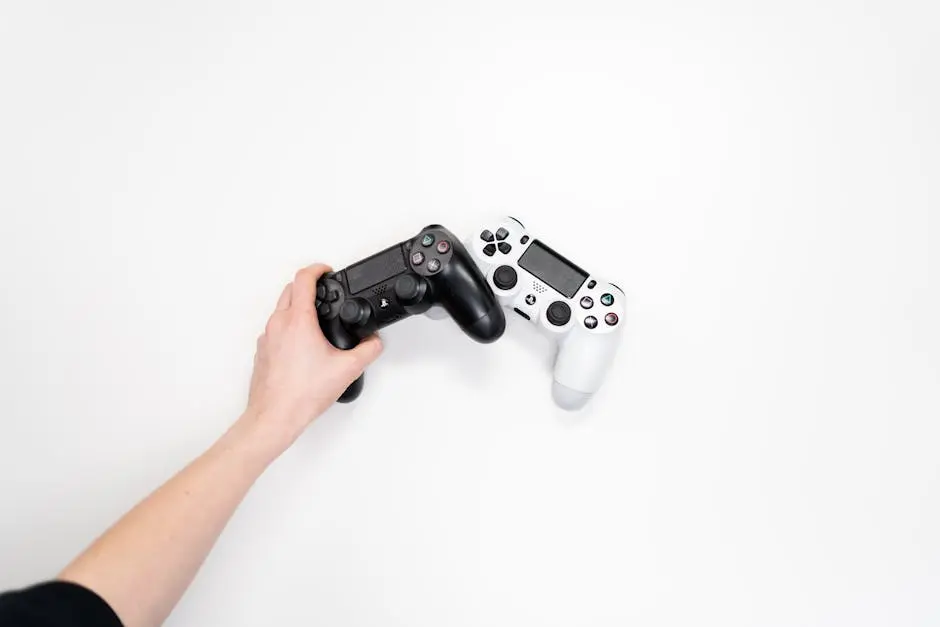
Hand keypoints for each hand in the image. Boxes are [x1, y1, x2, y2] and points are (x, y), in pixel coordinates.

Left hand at [244, 264, 382, 446]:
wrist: (275, 416)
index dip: (318, 269)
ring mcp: (267, 337)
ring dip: (297, 306)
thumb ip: (367, 350)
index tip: (326, 271)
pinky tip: (303, 344)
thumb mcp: (347, 370)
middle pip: (290, 289)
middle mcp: (278, 324)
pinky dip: (288, 326)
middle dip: (307, 285)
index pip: (304, 279)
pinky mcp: (262, 351)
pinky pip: (275, 329)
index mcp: (298, 321)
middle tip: (323, 291)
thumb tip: (374, 343)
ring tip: (316, 319)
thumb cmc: (301, 394)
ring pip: (280, 309)